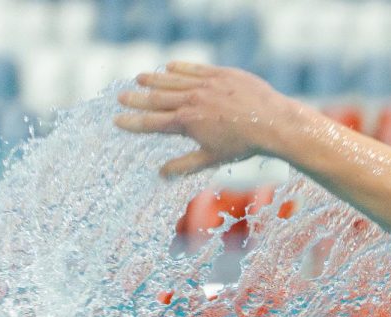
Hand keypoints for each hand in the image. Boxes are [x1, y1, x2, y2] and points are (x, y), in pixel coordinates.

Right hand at [115, 62, 305, 176]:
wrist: (273, 123)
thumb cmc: (244, 145)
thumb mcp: (212, 159)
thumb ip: (185, 165)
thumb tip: (160, 175)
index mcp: (186, 122)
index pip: (152, 123)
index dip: (133, 122)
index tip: (117, 120)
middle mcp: (191, 100)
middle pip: (157, 99)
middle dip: (137, 99)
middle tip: (121, 97)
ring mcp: (206, 85)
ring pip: (173, 81)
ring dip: (155, 80)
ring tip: (139, 79)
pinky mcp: (221, 74)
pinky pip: (195, 69)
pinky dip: (180, 68)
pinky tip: (169, 67)